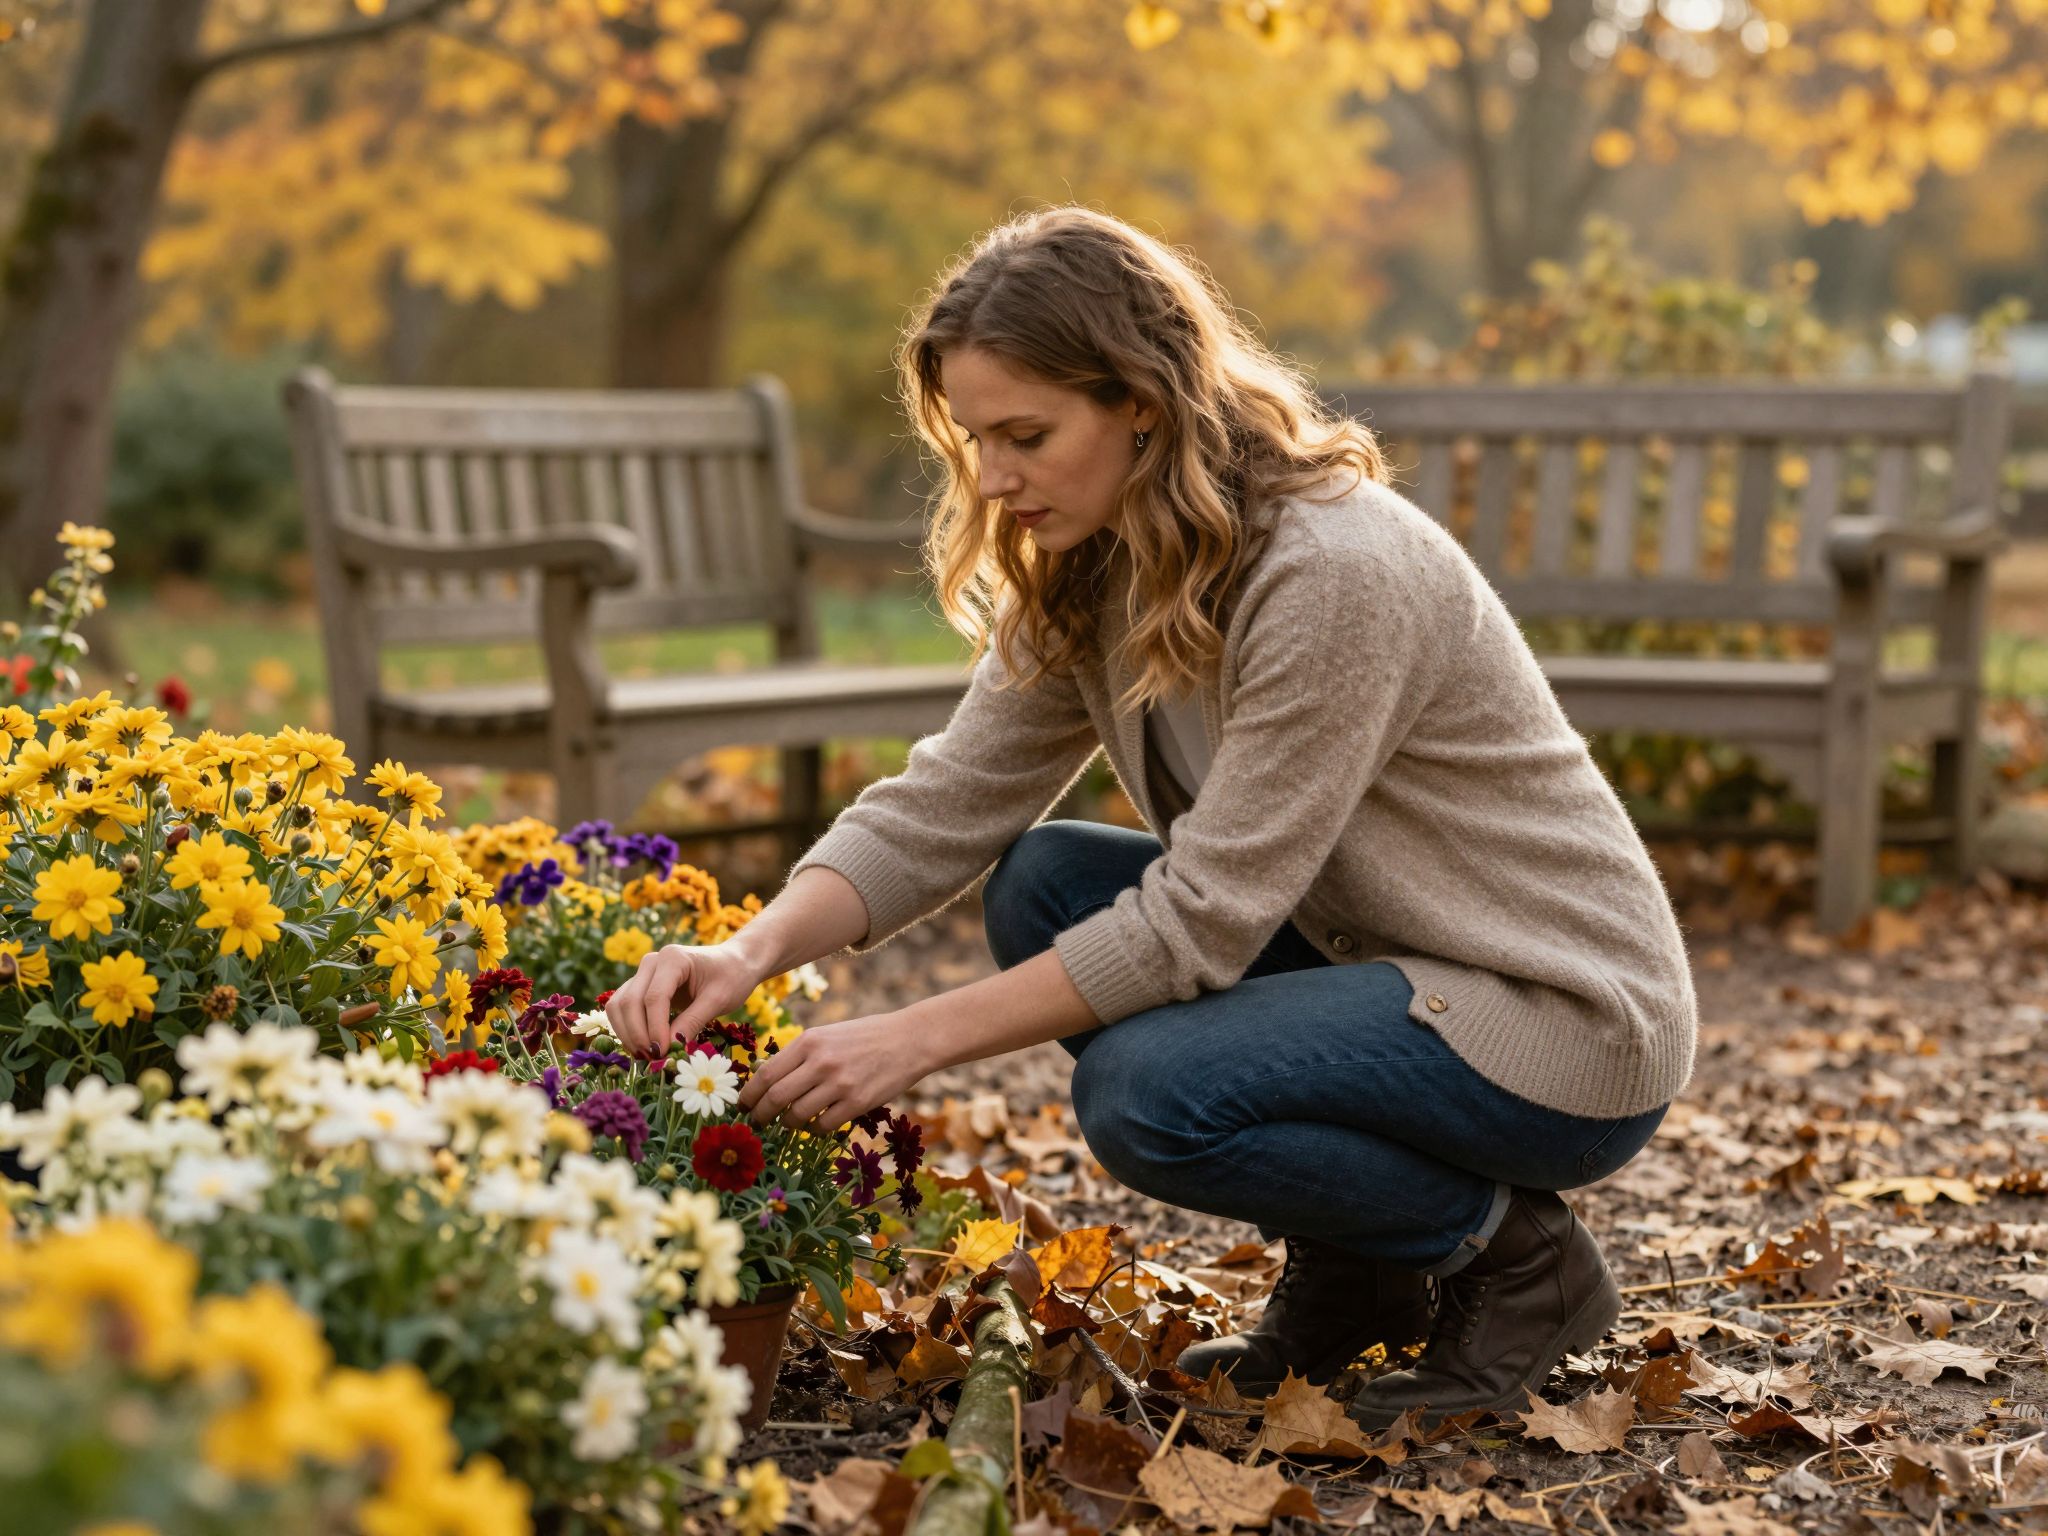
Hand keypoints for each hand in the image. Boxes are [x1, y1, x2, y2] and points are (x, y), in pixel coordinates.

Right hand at [607, 942, 759, 1056]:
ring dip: (627, 1033)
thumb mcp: (719, 1000)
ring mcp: (643, 973)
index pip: (654, 997)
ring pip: (619, 1005)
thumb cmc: (732, 977)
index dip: (655, 1028)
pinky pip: (622, 1007)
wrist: (735, 963)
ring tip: (646, 1056)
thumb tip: (670, 1048)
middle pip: (630, 1001)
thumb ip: (693, 1022)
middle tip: (653, 1060)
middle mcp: (652, 962)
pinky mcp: (640, 986)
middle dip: (638, 1034)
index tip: (663, 1052)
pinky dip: (626, 1028)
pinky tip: (641, 1047)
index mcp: (673, 958)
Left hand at [737, 1010, 928, 1132]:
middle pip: (775, 1097)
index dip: (749, 1094)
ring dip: (788, 1124)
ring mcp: (839, 1084)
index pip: (766, 1074)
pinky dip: (814, 1129)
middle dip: (761, 1115)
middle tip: (757, 1122)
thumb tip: (764, 1077)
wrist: (908, 1039)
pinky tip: (817, 1124)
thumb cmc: (864, 1036)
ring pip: (797, 1116)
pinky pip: (823, 1125)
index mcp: (809, 1041)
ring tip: (788, 1123)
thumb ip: (798, 1054)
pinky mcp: (857, 1102)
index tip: (743, 1106)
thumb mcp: (827, 1035)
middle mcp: (820, 1062)